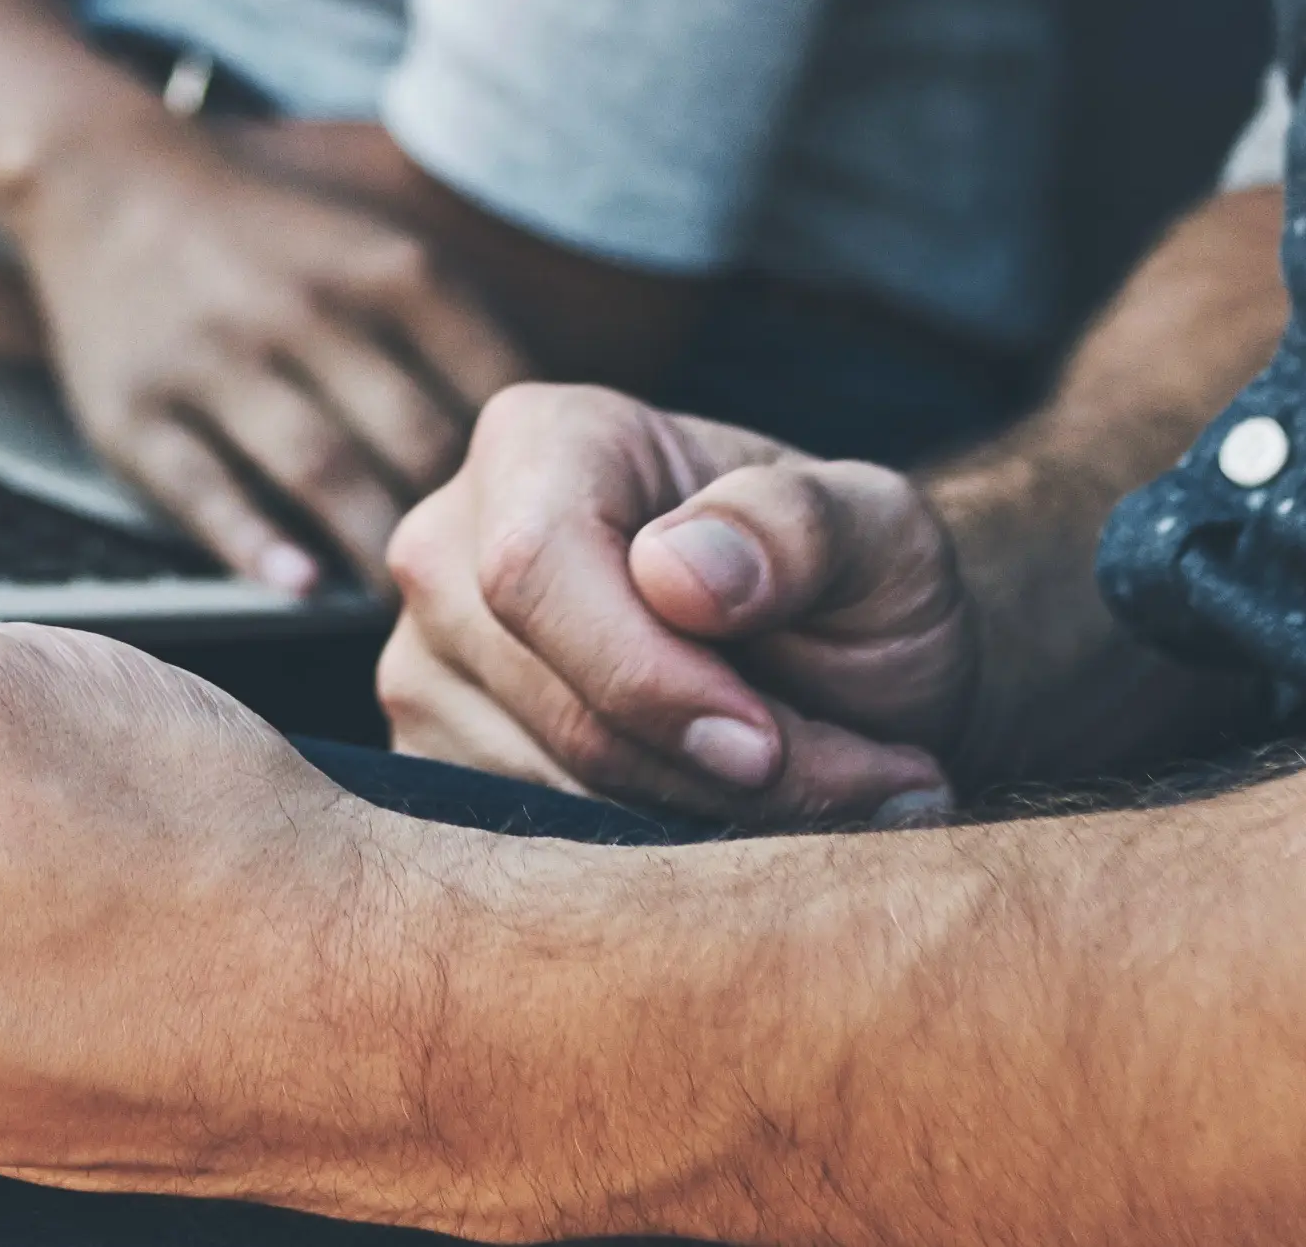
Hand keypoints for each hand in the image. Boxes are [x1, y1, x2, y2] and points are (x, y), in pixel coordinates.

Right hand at [0, 115, 528, 596]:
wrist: (108, 185)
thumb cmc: (275, 247)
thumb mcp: (378, 254)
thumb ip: (461, 344)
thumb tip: (553, 464)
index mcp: (385, 268)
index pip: (491, 390)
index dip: (529, 474)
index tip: (542, 531)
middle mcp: (306, 307)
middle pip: (417, 440)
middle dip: (460, 526)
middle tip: (485, 595)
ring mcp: (216, 359)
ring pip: (322, 472)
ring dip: (376, 550)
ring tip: (408, 606)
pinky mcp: (135, 412)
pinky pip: (206, 492)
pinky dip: (258, 545)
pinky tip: (302, 585)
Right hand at [382, 379, 970, 826]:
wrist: (844, 670)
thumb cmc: (853, 580)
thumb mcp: (880, 532)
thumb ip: (797, 530)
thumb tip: (672, 574)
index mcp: (541, 441)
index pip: (534, 568)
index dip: (646, 676)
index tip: (766, 747)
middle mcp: (449, 547)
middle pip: (550, 703)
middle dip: (710, 773)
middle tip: (865, 779)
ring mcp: (425, 666)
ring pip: (546, 795)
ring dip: (707, 825)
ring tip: (832, 791)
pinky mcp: (438, 770)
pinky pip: (533, 860)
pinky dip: (657, 864)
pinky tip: (746, 822)